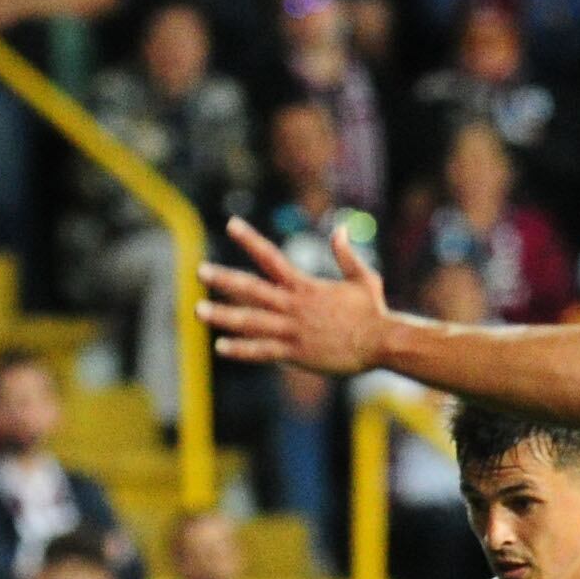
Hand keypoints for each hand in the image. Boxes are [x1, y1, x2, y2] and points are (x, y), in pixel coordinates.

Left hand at [198, 215, 393, 374]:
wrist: (381, 343)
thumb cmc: (373, 312)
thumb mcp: (362, 277)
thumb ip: (346, 255)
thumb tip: (340, 230)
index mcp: (305, 286)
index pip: (271, 257)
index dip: (250, 239)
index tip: (230, 224)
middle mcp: (294, 306)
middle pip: (251, 289)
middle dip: (224, 280)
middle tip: (200, 271)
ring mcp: (292, 330)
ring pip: (250, 321)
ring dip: (223, 315)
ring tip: (198, 311)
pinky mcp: (295, 354)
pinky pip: (262, 352)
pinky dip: (241, 349)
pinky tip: (220, 347)